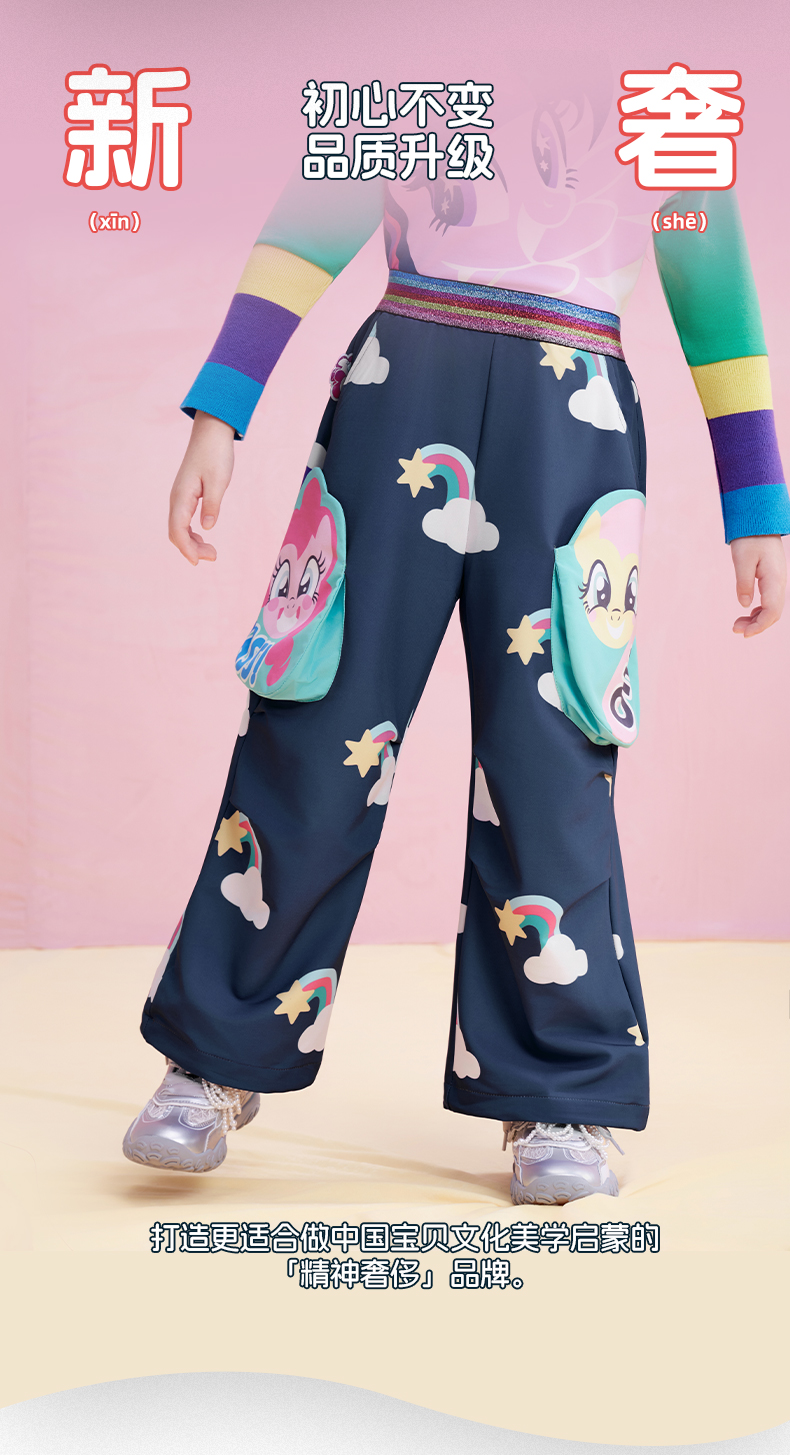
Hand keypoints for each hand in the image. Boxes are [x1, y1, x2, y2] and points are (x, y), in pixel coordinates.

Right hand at [168, 411, 235, 563]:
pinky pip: (183, 520)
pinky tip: (203, 538)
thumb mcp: (218, 481)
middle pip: (176, 532)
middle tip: (213, 557)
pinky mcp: (186, 494)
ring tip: (211, 552)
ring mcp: (179, 496)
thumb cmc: (215, 454)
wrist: (211, 433)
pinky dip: (191, 533)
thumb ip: (212, 504)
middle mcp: (176, 498)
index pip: (178, 530)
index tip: (198, 562)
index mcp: (181, 496)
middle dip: (191, 549)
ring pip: (178, 527)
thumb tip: (207, 527)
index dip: (186, 549)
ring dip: (191, 543)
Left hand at [730, 535, 786, 636]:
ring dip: (757, 620)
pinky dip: (758, 611)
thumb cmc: (750, 538)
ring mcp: (777, 581)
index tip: (744, 634)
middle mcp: (779, 582)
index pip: (772, 611)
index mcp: (774, 579)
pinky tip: (747, 613)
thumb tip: (744, 604)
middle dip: (756, 626)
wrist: (759, 522)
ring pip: (772, 608)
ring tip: (737, 624)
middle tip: (735, 629)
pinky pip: (769, 601)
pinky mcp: (772, 579)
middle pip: (773, 613)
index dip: (760, 626)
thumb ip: (743, 583)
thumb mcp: (742, 560)